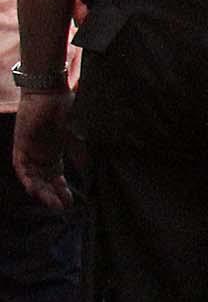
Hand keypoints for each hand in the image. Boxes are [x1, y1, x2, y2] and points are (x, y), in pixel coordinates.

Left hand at [12, 90, 74, 209]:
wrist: (50, 92)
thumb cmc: (66, 108)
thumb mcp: (78, 134)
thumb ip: (83, 153)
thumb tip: (93, 171)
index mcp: (55, 151)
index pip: (57, 177)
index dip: (64, 190)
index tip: (73, 203)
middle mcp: (41, 155)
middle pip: (45, 182)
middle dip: (54, 196)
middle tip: (63, 208)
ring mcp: (30, 152)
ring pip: (34, 179)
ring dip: (42, 192)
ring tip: (53, 204)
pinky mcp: (20, 148)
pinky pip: (22, 170)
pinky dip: (29, 180)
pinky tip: (37, 190)